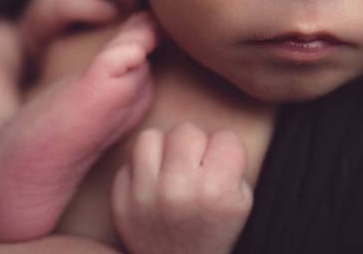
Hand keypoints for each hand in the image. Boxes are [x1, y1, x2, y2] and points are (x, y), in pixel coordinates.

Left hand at [111, 123, 253, 253]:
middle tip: (196, 167)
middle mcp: (179, 190)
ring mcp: (145, 196)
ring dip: (163, 151)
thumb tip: (208, 134)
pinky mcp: (121, 202)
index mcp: (217, 191)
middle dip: (194, 145)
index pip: (226, 137)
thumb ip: (231, 164)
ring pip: (150, 137)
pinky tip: (152, 187)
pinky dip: (141, 170)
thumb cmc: (214, 231)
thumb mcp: (241, 203)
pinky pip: (128, 162)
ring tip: (171, 170)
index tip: (221, 168)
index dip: (226, 151)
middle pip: (186, 131)